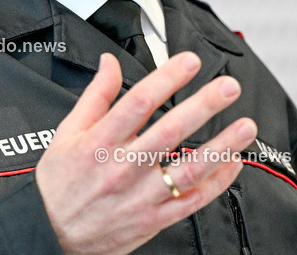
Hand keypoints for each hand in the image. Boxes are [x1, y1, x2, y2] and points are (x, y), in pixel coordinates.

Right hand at [35, 52, 256, 253]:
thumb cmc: (60, 185)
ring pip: (188, 169)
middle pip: (170, 131)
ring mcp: (141, 196)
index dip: (166, 78)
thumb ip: (95, 95)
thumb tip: (110, 62)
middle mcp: (122, 168)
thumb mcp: (67, 133)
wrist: (51, 235)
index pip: (137, 102)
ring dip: (221, 146)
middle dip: (203, 105)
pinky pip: (192, 201)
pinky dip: (217, 183)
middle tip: (227, 87)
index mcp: (100, 142)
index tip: (188, 62)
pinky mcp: (153, 220)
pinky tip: (233, 163)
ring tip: (245, 126)